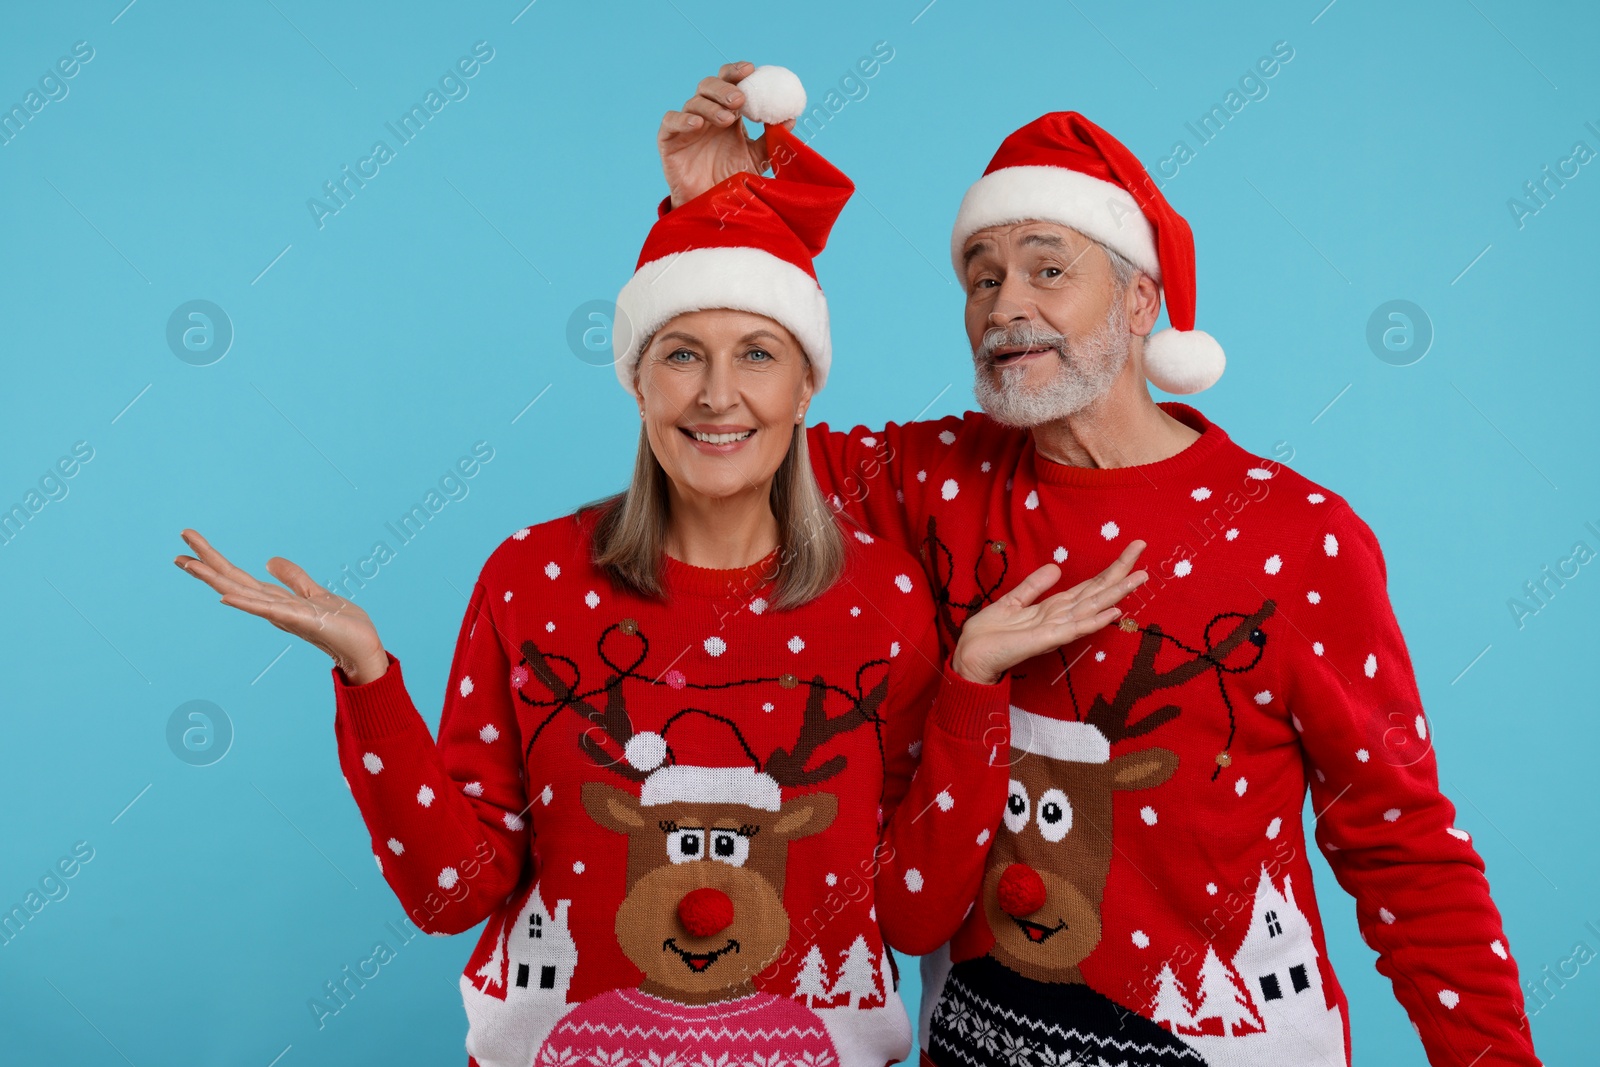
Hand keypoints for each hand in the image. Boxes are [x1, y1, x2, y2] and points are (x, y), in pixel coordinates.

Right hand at [173, 528, 389, 684]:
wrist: (363, 648)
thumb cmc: (342, 625)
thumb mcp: (314, 592)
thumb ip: (293, 578)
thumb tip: (268, 561)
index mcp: (275, 600)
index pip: (238, 577)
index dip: (214, 561)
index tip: (188, 543)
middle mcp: (273, 608)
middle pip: (233, 582)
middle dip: (206, 565)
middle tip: (176, 549)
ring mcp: (284, 615)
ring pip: (243, 593)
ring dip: (215, 579)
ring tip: (188, 564)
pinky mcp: (301, 620)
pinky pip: (269, 610)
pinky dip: (246, 603)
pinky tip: (225, 596)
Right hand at [658, 61, 791, 207]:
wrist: (712, 207)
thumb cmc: (734, 181)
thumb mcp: (757, 159)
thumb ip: (772, 139)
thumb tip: (791, 118)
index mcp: (727, 113)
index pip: (729, 83)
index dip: (736, 72)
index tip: (751, 69)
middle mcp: (706, 115)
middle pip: (709, 86)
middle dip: (724, 88)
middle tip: (740, 99)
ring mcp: (686, 126)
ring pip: (693, 102)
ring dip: (711, 107)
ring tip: (728, 120)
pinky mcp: (668, 139)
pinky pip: (671, 121)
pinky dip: (683, 119)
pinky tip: (697, 124)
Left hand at [951, 541, 1148, 685]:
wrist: (971, 655)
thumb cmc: (990, 634)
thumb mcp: (1012, 601)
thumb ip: (1034, 586)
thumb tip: (1057, 568)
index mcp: (1054, 607)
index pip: (1089, 585)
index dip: (1110, 568)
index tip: (1131, 548)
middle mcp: (1061, 617)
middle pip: (1097, 591)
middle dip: (1120, 570)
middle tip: (1142, 546)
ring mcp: (1056, 629)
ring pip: (1093, 607)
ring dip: (1117, 592)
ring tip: (1140, 575)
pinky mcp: (1045, 640)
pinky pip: (1074, 629)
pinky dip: (1094, 620)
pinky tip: (1114, 612)